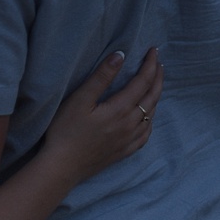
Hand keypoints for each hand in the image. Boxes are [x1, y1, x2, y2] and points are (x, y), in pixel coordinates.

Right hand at [43, 47, 163, 182]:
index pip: (143, 82)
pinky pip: (145, 135)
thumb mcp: (80, 100)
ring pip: (151, 115)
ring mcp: (128, 140)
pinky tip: (147, 118)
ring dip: (156, 97)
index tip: (154, 51)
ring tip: (155, 84)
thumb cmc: (65, 131)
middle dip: (157, 77)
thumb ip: (101, 77)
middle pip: (152, 97)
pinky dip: (150, 120)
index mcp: (120, 109)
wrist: (60, 168)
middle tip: (159, 63)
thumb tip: (120, 55)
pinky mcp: (123, 152)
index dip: (150, 64)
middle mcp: (130, 125)